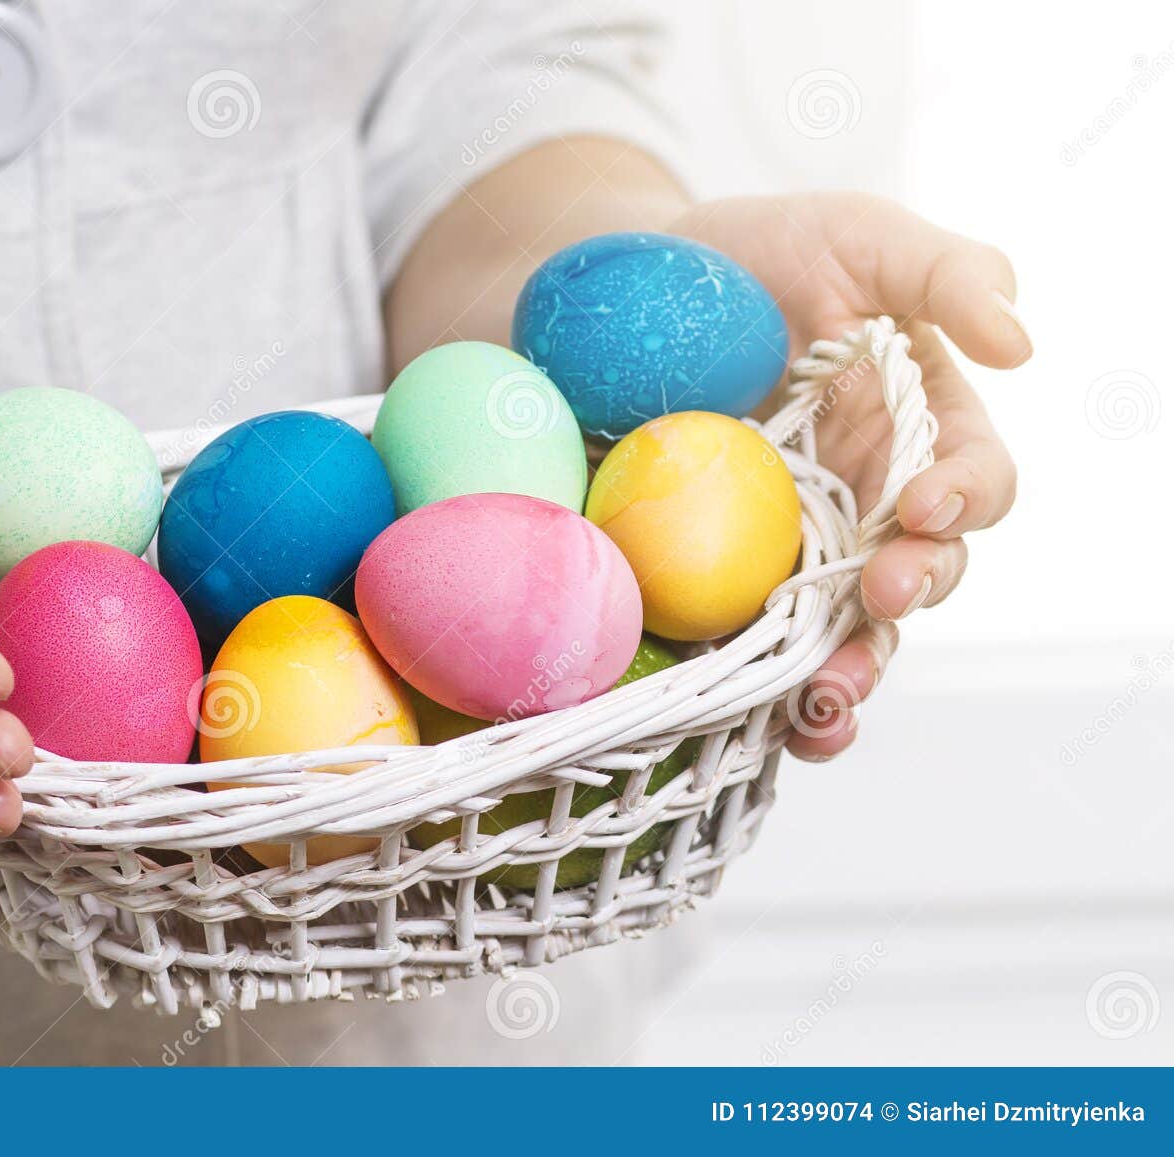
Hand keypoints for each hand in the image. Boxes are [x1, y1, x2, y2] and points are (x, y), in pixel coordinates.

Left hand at [667, 194, 1028, 759]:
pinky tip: (772, 726)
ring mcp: (799, 542)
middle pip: (920, 572)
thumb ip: (948, 274)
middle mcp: (870, 498)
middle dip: (909, 596)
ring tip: (828, 704)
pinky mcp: (728, 572)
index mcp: (919, 427)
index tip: (921, 504)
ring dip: (851, 671)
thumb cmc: (761, 253)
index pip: (973, 481)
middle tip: (880, 601)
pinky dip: (774, 694)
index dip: (963, 500)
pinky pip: (764, 645)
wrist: (636, 289)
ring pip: (850, 628)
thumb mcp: (860, 237)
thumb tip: (1021, 344)